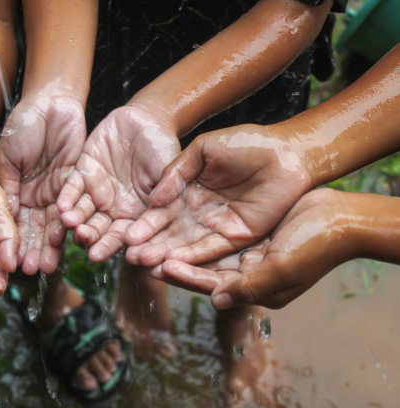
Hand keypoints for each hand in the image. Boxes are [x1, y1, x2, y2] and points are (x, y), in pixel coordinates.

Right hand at [0, 95, 85, 273]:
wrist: (48, 103)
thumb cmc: (23, 126)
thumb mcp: (7, 159)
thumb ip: (9, 188)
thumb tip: (4, 219)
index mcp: (21, 192)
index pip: (18, 224)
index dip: (16, 243)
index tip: (14, 264)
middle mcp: (41, 196)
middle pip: (39, 228)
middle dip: (36, 249)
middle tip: (35, 270)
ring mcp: (61, 189)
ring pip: (59, 221)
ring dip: (54, 242)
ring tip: (50, 263)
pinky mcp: (81, 179)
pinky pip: (77, 203)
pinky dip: (72, 219)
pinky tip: (70, 235)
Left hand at [57, 105, 180, 260]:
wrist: (147, 119)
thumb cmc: (163, 148)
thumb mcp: (168, 173)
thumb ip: (165, 193)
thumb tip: (160, 211)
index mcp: (135, 214)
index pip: (122, 236)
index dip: (111, 245)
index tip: (99, 255)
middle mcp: (113, 208)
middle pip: (98, 229)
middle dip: (89, 236)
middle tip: (82, 240)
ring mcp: (96, 191)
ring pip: (81, 212)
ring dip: (73, 220)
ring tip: (68, 223)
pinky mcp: (83, 173)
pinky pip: (71, 188)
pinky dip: (66, 197)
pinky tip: (61, 206)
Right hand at [125, 123, 312, 265]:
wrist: (286, 152)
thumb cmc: (245, 143)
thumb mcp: (203, 150)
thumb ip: (176, 171)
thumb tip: (152, 199)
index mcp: (188, 192)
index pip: (162, 213)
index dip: (146, 225)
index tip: (128, 236)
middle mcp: (200, 213)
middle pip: (170, 233)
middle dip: (150, 245)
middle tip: (130, 256)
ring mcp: (218, 227)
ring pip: (186, 245)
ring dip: (165, 255)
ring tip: (144, 263)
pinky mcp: (238, 238)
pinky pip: (211, 250)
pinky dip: (191, 258)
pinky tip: (172, 263)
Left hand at [153, 188, 349, 308]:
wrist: (339, 218)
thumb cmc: (316, 246)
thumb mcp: (284, 269)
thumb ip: (251, 286)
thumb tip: (216, 301)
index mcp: (251, 288)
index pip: (208, 284)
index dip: (183, 275)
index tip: (157, 266)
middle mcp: (242, 274)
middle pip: (198, 268)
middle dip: (169, 259)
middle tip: (138, 253)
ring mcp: (242, 253)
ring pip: (201, 249)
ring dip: (176, 242)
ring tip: (148, 236)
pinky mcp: (243, 234)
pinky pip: (212, 231)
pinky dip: (194, 226)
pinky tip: (174, 217)